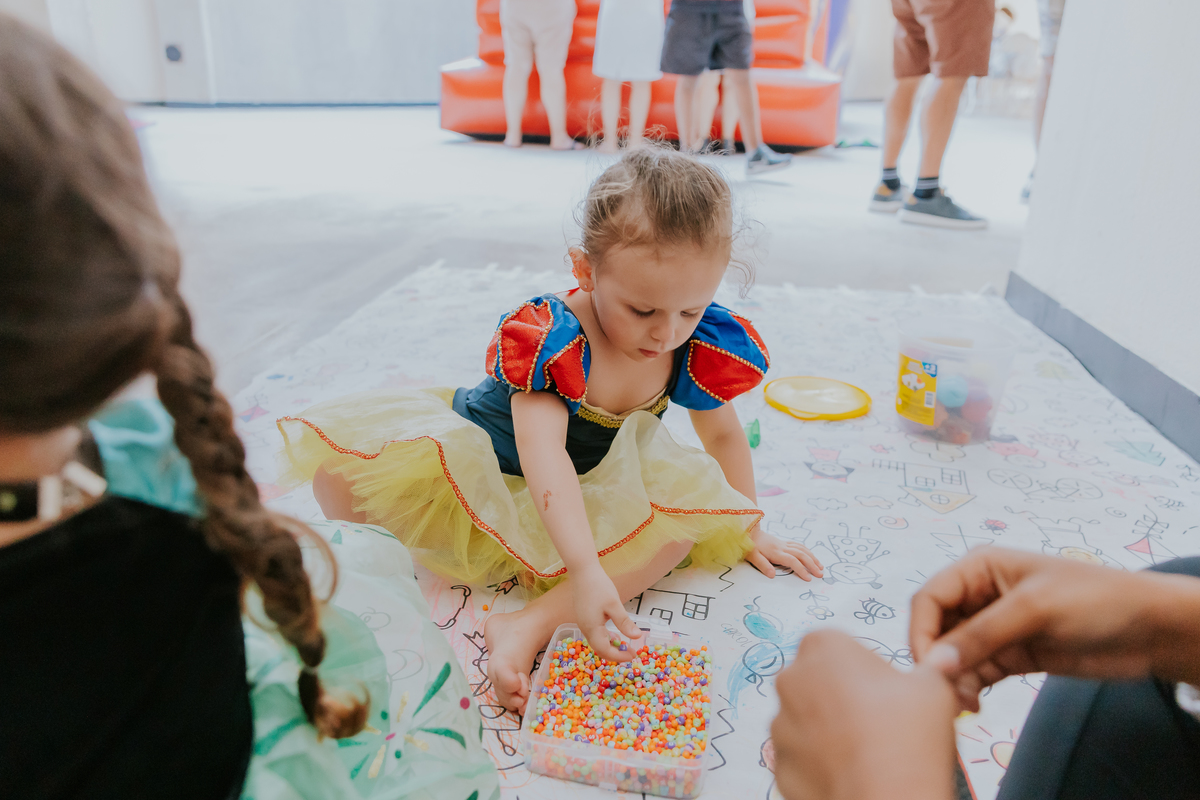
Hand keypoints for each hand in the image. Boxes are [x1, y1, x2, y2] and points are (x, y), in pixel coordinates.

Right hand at [573, 565, 643, 661]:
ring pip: (597, 641)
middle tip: (631, 653)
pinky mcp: (583, 616)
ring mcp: (583, 622)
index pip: (605, 650)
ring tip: (625, 645)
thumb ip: (624, 622)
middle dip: (615, 654)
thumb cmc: (598, 586)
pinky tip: (614, 634)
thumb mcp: (614, 604)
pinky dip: (605, 638)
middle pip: (599, 648)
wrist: (582, 570)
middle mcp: (585, 628)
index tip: (633, 656)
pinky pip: (594, 633)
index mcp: (591, 628)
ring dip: (610, 646)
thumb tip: (637, 637)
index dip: (619, 656)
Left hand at [746, 527, 823, 579]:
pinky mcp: (783, 542)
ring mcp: (784, 544)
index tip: (808, 578)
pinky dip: (807, 551)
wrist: (748, 530)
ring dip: (812, 557)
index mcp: (776, 552)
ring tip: (820, 566)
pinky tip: (811, 556)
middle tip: (820, 574)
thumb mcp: (752, 556)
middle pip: (801, 555)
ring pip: (802, 549)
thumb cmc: (749, 545)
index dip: (801, 569)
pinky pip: (799, 545)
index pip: (792, 561)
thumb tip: (772, 575)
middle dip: (812, 565)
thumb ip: (762, 565)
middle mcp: (782, 547)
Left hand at [771, 630, 956, 799]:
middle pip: (816, 680)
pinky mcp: (779, 765)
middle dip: (840, 695)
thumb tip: (940, 659)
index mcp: (822, 647)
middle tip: (878, 720)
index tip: (884, 688)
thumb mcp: (934, 686)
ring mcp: (780, 726)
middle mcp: (791, 680)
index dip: (862, 667)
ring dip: (828, 730)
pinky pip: (801, 757)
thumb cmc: (908, 738)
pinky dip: (820, 763)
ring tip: (867, 751)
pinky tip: (850, 772)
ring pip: (806, 720)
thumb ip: (930, 665)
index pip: (836, 644)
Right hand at [910, 547, 1199, 710]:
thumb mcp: (1033, 610)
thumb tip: (934, 664)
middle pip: (936, 630)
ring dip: (953, 680)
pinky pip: (975, 672)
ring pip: (953, 656)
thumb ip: (981, 636)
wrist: (1150, 629)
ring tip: (966, 703)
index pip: (929, 599)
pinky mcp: (1011, 655)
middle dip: (936, 661)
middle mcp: (979, 596)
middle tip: (947, 692)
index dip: (921, 632)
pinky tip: (975, 703)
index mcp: (978, 568)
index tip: (928, 668)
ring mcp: (995, 628)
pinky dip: (969, 688)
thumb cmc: (1094, 600)